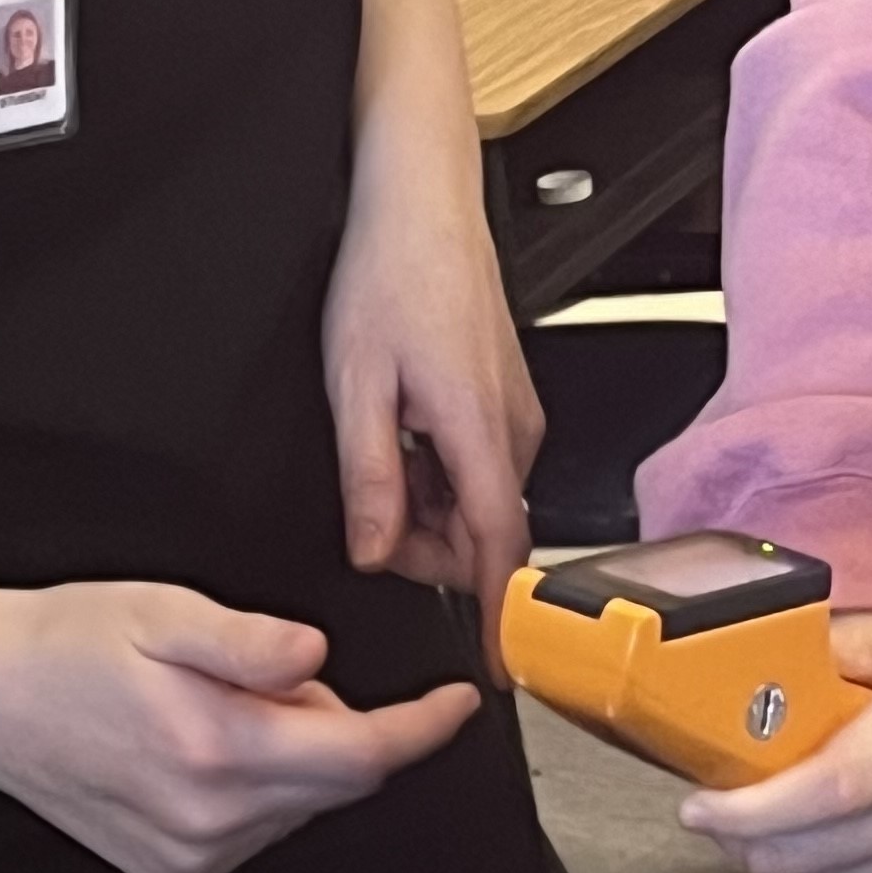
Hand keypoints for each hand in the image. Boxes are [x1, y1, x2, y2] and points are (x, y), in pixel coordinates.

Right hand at [0, 580, 482, 872]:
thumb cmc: (68, 644)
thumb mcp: (164, 610)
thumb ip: (249, 640)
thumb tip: (316, 658)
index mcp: (216, 751)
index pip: (363, 756)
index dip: (424, 728)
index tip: (458, 703)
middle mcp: (209, 821)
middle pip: (341, 781)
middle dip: (341, 723)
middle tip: (273, 673)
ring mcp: (191, 856)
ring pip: (303, 805)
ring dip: (298, 754)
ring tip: (222, 703)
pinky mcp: (176, 872)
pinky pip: (262, 827)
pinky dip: (263, 784)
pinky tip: (206, 744)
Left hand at [323, 136, 541, 653]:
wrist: (419, 201)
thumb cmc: (392, 272)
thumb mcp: (354, 386)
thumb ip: (368, 479)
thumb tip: (374, 551)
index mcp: (482, 432)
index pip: (501, 552)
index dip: (502, 620)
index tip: (499, 671)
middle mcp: (515, 428)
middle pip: (481, 532)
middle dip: (424, 544)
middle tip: (367, 506)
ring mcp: (516, 412)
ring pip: (475, 499)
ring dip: (425, 504)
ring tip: (377, 444)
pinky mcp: (506, 398)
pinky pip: (477, 465)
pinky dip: (435, 471)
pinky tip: (398, 427)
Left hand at [678, 627, 871, 872]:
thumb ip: (863, 651)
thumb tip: (794, 650)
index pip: (823, 789)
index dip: (749, 808)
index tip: (701, 805)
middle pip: (806, 852)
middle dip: (745, 838)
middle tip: (725, 810)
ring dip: (792, 856)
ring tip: (793, 815)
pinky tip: (866, 835)